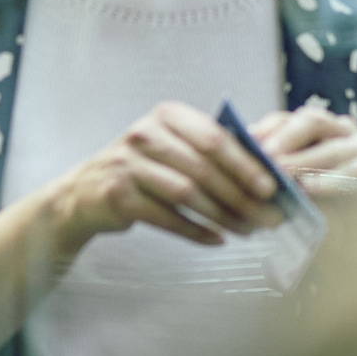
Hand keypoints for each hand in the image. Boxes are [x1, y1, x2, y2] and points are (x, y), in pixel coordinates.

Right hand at [49, 102, 285, 249]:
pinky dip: (196, 231)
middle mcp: (145, 134)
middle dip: (241, 196)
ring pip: (188, 194)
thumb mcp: (172, 145)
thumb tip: (267, 168)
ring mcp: (128, 165)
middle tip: (267, 217)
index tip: (271, 187)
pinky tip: (217, 240)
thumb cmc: (142, 168)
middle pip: (204, 168)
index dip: (246, 164)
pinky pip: (167, 218)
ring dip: (223, 216)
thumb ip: (212, 150)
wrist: (85, 192)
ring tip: (247, 231)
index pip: (214, 138)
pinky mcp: (118, 196)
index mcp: (167, 116)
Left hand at [252, 103, 356, 209]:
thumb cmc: (320, 223)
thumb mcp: (291, 199)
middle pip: (311, 121)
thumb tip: (247, 165)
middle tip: (265, 156)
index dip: (266, 128)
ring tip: (283, 173)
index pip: (286, 120)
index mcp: (314, 133)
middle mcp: (340, 132)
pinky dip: (333, 180)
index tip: (245, 140)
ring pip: (332, 146)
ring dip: (305, 161)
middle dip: (285, 138)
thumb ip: (275, 180)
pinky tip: (312, 188)